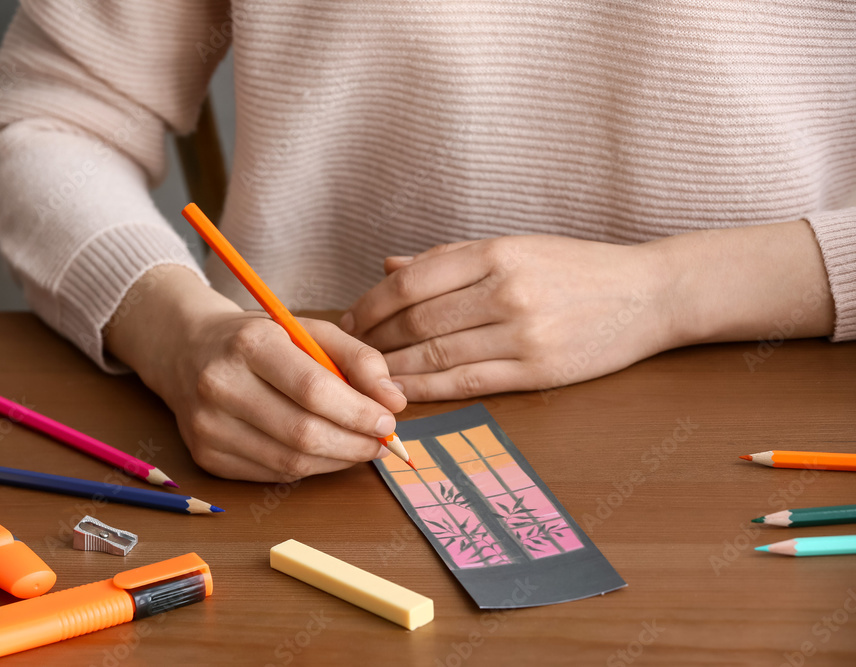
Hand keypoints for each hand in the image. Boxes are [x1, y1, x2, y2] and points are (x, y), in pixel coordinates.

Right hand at [105, 266, 406, 481]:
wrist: (185, 349)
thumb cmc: (257, 338)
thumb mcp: (307, 329)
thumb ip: (357, 357)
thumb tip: (393, 400)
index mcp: (249, 343)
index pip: (313, 389)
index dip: (358, 412)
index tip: (388, 419)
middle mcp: (221, 384)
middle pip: (303, 433)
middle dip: (354, 443)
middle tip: (381, 440)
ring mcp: (208, 426)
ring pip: (290, 462)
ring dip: (337, 461)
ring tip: (360, 447)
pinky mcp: (206, 456)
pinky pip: (272, 474)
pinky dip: (309, 468)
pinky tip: (325, 453)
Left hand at [342, 220, 834, 401]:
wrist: (649, 294)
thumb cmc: (576, 268)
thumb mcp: (515, 247)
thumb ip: (450, 257)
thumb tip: (388, 266)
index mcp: (496, 252)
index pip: (412, 282)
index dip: (371, 305)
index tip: (349, 319)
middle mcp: (506, 290)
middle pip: (417, 320)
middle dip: (374, 340)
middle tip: (350, 353)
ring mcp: (523, 332)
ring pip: (437, 354)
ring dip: (394, 369)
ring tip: (368, 376)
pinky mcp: (538, 370)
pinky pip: (468, 382)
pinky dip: (428, 390)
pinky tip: (404, 394)